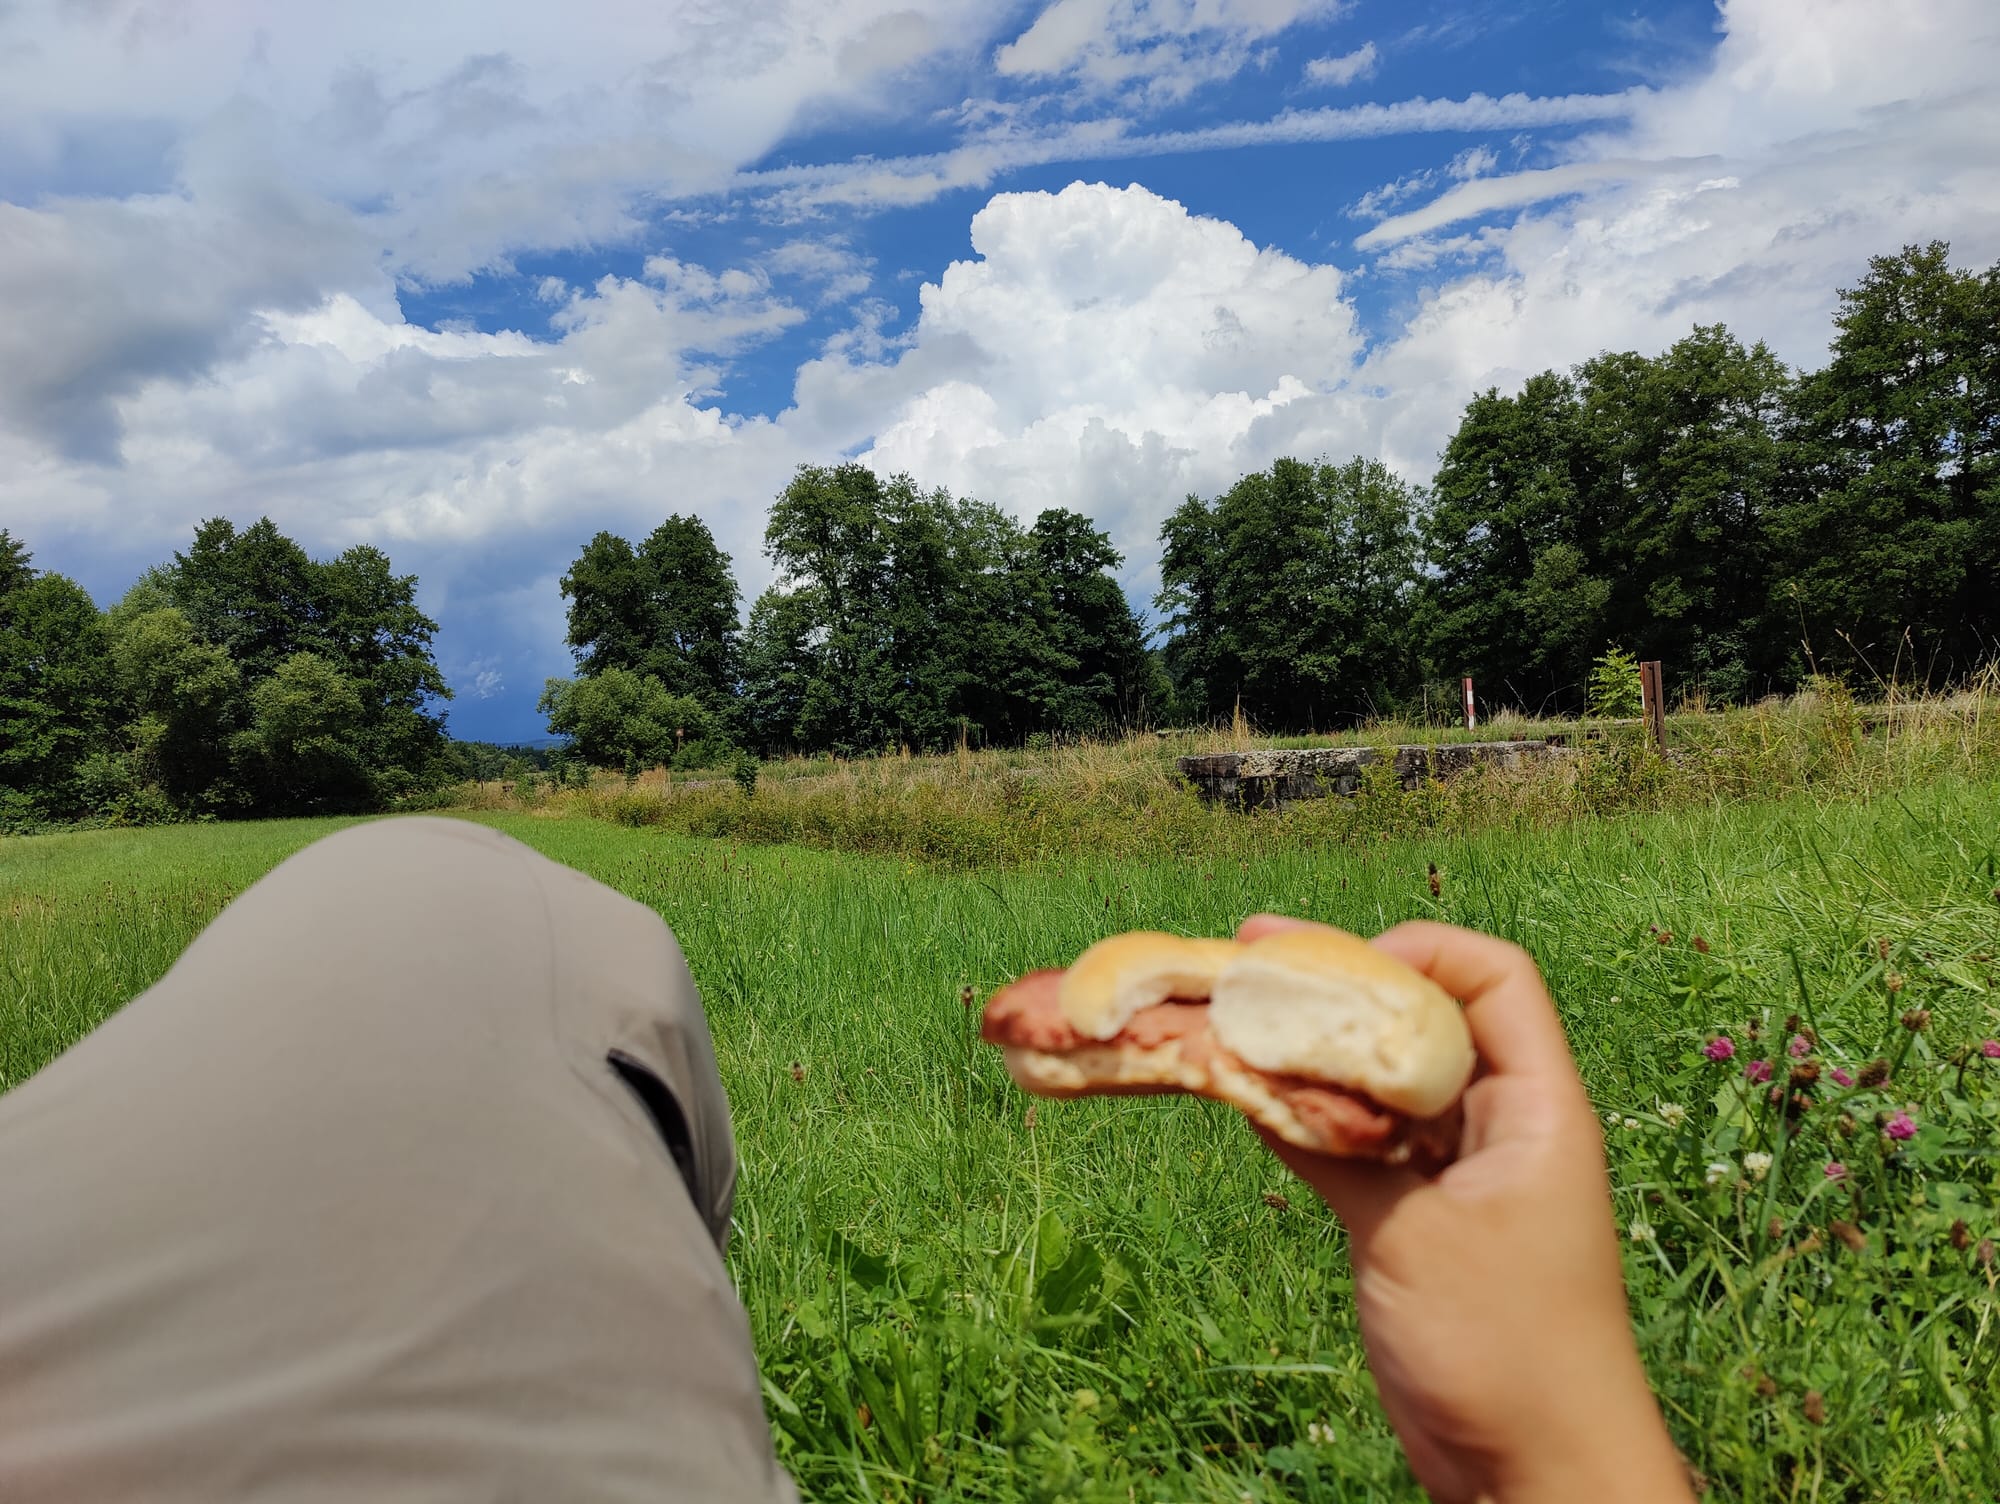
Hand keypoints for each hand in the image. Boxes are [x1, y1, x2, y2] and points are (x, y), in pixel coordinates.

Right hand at [1239, 915, 1691, 1503]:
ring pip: (1380, 1082)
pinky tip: (1244, 1095)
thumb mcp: (1415, 1236)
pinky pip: (1356, 1144)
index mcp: (1536, 1107)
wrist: (1538, 1474)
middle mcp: (1498, 1125)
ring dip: (1313, 1052)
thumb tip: (1256, 1074)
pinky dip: (1305, 1118)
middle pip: (1423, 1018)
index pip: (1493, 978)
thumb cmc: (1508, 1350)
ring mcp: (1455, 1173)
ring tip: (1232, 1014)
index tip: (1337, 967)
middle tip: (1248, 955)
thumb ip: (1339, 1150)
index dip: (1419, 951)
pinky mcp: (1416, 1221)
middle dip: (1340, 985)